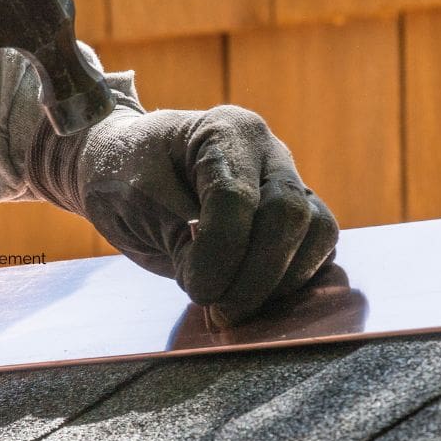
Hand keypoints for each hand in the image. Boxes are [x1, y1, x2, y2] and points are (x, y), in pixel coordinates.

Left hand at [29, 105, 338, 322]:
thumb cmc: (121, 174)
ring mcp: (287, 182)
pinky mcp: (294, 217)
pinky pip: (317, 250)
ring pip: (319, 232)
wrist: (121, 168)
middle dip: (256, 276)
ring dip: (280, 282)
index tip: (196, 290)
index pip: (236, 199)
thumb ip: (180, 236)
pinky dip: (290, 282)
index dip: (219, 254)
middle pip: (290, 215)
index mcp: (224, 130)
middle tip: (219, 311)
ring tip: (232, 306)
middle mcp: (267, 152)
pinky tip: (251, 299)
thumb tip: (223, 282)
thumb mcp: (135, 201)